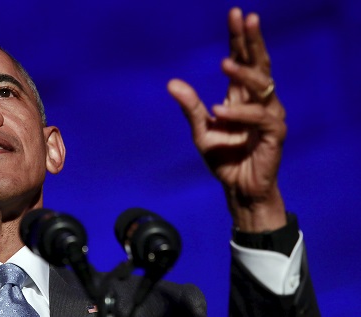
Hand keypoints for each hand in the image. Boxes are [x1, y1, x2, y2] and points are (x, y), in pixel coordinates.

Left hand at [167, 7, 286, 231]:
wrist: (238, 190)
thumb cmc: (223, 160)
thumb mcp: (201, 131)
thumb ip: (190, 107)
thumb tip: (171, 82)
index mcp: (241, 97)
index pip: (243, 60)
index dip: (240, 39)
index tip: (235, 15)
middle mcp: (258, 101)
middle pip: (259, 63)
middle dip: (252, 40)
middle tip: (245, 18)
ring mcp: (269, 115)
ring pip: (263, 85)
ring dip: (244, 73)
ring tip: (223, 64)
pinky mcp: (274, 133)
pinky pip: (260, 117)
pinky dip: (240, 113)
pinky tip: (220, 111)